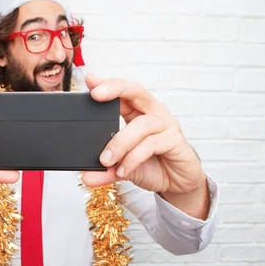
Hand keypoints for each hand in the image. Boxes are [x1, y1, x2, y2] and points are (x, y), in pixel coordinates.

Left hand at [82, 74, 205, 195]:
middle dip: (115, 89)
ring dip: (120, 142)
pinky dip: (134, 157)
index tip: (90, 80)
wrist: (177, 185)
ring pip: (141, 124)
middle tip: (97, 94)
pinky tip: (123, 169)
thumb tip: (86, 176)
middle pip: (135, 91)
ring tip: (106, 160)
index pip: (122, 93)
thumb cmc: (152, 167)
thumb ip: (105, 170)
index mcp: (138, 112)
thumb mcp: (122, 168)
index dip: (107, 85)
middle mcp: (153, 113)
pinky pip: (151, 144)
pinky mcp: (176, 140)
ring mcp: (166, 124)